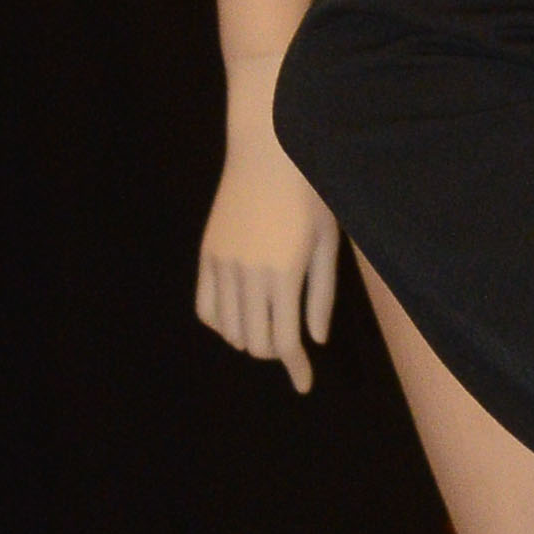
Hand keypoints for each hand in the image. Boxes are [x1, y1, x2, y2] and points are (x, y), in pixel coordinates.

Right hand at [197, 105, 338, 391]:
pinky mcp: (206, 255)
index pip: (283, 341)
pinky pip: (205, 307)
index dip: (295, 367)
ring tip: (269, 331)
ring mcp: (222, 265)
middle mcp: (247, 276)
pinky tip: (237, 320)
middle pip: (254, 341)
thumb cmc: (311, 191)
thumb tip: (315, 340)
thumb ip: (321, 295)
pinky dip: (221, 324)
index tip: (305, 384)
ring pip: (228, 329)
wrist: (269, 150)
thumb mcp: (328, 242)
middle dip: (275, 353)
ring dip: (249, 339)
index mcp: (284, 275)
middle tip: (292, 349)